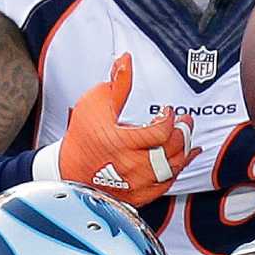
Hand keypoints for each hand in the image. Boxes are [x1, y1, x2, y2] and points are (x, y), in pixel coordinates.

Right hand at [56, 54, 194, 204]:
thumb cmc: (82, 137)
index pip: (160, 132)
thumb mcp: (96, 103)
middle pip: (170, 151)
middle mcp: (132, 166)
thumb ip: (117, 82)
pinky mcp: (139, 194)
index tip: (167, 112)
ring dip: (183, 151)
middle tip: (186, 122)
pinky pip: (167, 185)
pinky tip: (185, 157)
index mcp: (122, 143)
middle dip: (182, 134)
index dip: (170, 119)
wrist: (69, 169)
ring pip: (172, 169)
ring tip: (185, 137)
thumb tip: (126, 60)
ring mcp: (137, 183)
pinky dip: (179, 169)